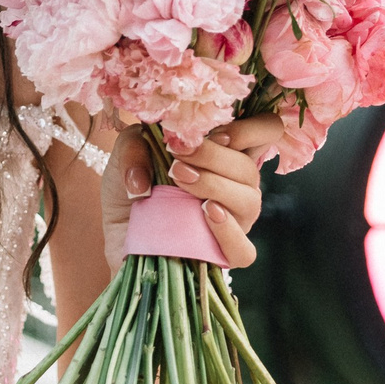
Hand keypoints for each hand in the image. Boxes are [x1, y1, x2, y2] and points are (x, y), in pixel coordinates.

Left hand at [99, 114, 282, 270]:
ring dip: (215, 185)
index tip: (214, 133)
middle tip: (177, 157)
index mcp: (227, 154)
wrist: (118, 231)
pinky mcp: (222, 255)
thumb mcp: (128, 154)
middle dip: (213, 156)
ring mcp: (235, 222)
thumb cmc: (134, 185)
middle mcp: (238, 186)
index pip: (267, 131)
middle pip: (249, 167)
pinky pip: (243, 250)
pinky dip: (228, 231)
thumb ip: (136, 144)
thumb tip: (150, 167)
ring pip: (249, 201)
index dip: (249, 128)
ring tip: (180, 180)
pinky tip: (207, 213)